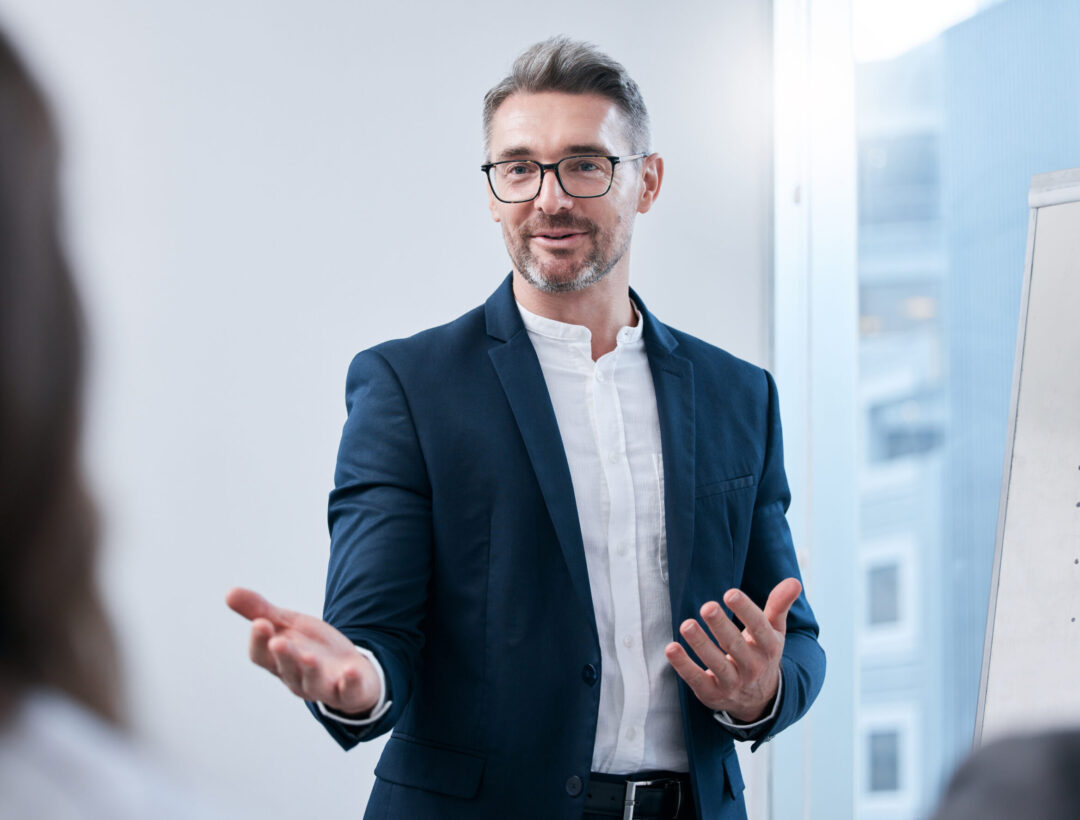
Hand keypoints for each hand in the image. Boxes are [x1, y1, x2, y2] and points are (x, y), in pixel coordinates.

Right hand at [225, 587, 379, 715]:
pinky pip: (349, 692)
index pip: (262, 656)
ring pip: (313, 683)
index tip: (260, 622)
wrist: (350, 669)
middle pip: (286, 669)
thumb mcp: (288, 625)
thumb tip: (229, 592)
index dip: (259, 641)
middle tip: (278, 641)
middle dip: (283, 655)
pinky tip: (351, 670)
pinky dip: (350, 683)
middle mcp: (297, 678)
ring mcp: (323, 686)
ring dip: (311, 670)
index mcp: (279, 661)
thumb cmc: (312, 647)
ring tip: (309, 657)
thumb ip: (261, 611)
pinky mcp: (349, 692)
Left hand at [664, 578, 801, 721]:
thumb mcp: (774, 631)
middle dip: (721, 626)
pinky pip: (697, 680)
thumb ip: (779, 605)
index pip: (759, 628)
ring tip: (687, 624)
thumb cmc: (761, 653)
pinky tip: (671, 648)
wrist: (758, 699)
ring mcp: (732, 683)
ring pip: (716, 664)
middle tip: (707, 607)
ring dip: (701, 644)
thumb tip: (794, 581)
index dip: (746, 611)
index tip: (730, 593)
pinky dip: (683, 665)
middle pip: (736, 646)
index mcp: (768, 648)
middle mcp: (753, 667)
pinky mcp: (712, 694)